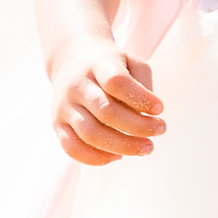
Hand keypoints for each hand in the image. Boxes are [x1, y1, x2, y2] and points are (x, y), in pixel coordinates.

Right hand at [49, 35, 165, 165]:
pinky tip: (118, 156)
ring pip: (90, 133)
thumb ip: (143, 85)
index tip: (160, 108)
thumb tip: (147, 116)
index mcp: (98, 65)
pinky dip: (96, 158)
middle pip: (106, 111)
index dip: (140, 98)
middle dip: (137, 127)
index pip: (116, 81)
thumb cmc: (110, 66)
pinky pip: (72, 147)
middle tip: (160, 130)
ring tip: (145, 148)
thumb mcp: (132, 62)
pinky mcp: (57, 123)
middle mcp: (77, 86)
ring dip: (122, 146)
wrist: (72, 60)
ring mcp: (65, 106)